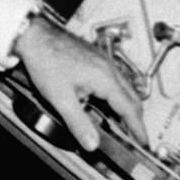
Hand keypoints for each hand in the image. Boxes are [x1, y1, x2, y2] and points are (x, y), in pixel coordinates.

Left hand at [14, 17, 146, 150]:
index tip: (143, 142)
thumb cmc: (45, 60)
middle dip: (136, 119)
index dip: (138, 128)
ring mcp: (103, 62)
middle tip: (136, 137)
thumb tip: (91, 143)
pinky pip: (115, 80)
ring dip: (127, 107)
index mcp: (105, 78)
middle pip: (132, 98)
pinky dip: (118, 95)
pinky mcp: (96, 59)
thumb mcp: (61, 99)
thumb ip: (78, 123)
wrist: (35, 36)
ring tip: (123, 124)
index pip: (130, 109)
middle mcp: (109, 68)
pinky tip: (107, 102)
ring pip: (125, 88)